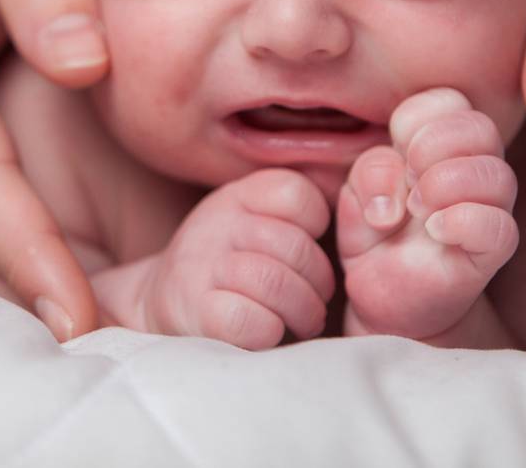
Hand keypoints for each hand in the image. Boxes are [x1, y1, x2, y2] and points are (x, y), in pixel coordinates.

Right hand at [137, 169, 334, 348]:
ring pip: (275, 283)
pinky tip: (269, 332)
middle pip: (294, 246)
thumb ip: (293, 210)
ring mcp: (202, 266)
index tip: (309, 251)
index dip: (316, 226)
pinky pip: (248, 319)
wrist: (165, 302)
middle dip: (319, 282)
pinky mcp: (194, 310)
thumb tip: (360, 209)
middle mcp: (218, 223)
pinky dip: (270, 330)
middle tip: (318, 300)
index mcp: (239, 195)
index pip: (297, 194)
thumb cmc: (231, 263)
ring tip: (304, 321)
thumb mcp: (253, 219)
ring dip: (302, 311)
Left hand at [337, 89, 518, 342]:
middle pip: (480, 127)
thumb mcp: (358, 194)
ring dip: (446, 183)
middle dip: (435, 143)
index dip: (417, 119)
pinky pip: (499, 227)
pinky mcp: (490, 254)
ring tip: (417, 208)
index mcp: (439, 144)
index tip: (396, 149)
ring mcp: (486, 211)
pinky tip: (435, 231)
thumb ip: (371, 172)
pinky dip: (464, 221)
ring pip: (497, 175)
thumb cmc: (375, 234)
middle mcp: (471, 171)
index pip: (447, 101)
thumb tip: (399, 176)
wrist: (383, 298)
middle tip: (409, 176)